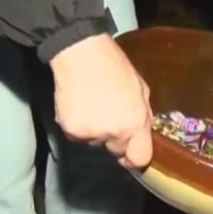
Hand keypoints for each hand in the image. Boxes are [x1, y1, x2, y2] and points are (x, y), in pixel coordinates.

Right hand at [49, 33, 152, 168]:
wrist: (81, 55)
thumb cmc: (115, 67)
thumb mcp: (141, 89)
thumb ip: (143, 116)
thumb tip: (141, 135)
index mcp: (135, 123)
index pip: (139, 158)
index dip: (135, 157)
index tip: (131, 153)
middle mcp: (113, 133)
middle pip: (116, 151)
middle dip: (116, 139)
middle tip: (110, 116)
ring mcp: (90, 133)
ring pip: (96, 142)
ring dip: (96, 131)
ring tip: (93, 105)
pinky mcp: (70, 130)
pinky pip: (78, 135)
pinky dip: (79, 125)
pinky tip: (80, 106)